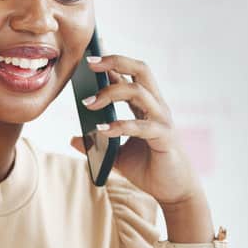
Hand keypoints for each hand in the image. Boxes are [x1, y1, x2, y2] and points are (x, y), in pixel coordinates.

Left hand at [69, 53, 202, 206]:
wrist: (173, 192)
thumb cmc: (149, 169)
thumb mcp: (116, 155)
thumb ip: (97, 144)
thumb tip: (73, 139)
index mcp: (146, 106)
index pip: (129, 75)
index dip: (111, 62)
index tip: (89, 55)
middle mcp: (156, 107)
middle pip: (140, 70)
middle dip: (115, 61)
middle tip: (90, 64)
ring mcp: (162, 121)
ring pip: (139, 92)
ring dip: (110, 93)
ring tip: (87, 103)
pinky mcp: (165, 138)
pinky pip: (142, 126)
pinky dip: (120, 126)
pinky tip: (101, 130)